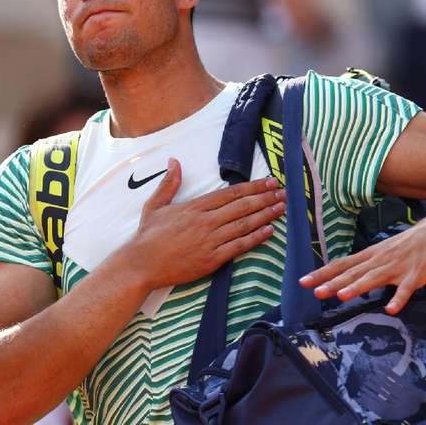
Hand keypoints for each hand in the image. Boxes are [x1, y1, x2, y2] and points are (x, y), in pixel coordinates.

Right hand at [123, 158, 284, 290]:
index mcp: (195, 206)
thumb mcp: (155, 205)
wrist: (141, 264)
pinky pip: (239, 246)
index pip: (230, 193)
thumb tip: (174, 161)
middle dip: (265, 198)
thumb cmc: (147, 236)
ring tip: (282, 208)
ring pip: (244, 224)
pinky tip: (270, 231)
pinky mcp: (212, 259)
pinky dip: (256, 238)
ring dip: (266, 215)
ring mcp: (210, 240)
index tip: (269, 181)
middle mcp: (205, 221)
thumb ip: (169, 183)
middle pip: (242, 206)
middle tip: (284, 192)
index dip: (252, 186)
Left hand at [299, 215, 425, 313]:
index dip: (322, 273)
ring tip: (341, 296)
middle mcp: (380, 260)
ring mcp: (397, 267)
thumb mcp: (383, 251)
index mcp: (371, 255)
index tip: (303, 281)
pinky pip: (406, 289)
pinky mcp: (416, 275)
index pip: (341, 264)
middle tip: (316, 292)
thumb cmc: (409, 244)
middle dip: (333, 283)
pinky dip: (398, 298)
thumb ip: (367, 266)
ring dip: (357, 287)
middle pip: (353, 272)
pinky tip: (391, 309)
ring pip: (374, 278)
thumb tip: (347, 278)